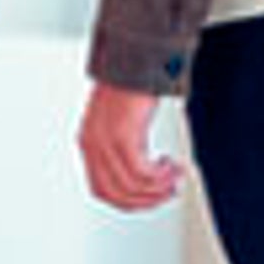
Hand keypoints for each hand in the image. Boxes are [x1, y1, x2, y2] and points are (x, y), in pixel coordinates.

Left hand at [79, 83, 184, 212]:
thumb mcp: (118, 123)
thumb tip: (142, 174)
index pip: (102, 190)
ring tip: (173, 177)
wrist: (132, 61)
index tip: (148, 199)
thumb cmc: (128, 86)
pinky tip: (170, 166)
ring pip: (131, 186)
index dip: (127, 201)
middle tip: (167, 192)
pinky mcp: (122, 136)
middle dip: (146, 200)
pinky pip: (142, 172)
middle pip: (116, 194)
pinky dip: (159, 176)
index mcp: (89, 144)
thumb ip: (122, 147)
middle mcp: (93, 145)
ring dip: (157, 188)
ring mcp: (106, 142)